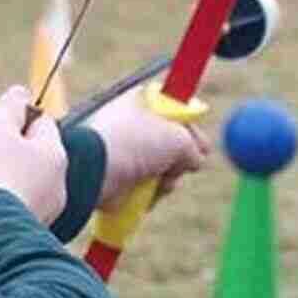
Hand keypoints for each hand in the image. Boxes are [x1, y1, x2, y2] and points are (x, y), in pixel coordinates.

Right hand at [0, 87, 68, 237]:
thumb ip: (10, 106)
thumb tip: (22, 91)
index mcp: (55, 154)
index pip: (40, 122)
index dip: (13, 118)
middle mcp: (56, 184)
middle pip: (27, 153)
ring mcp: (42, 211)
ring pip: (15, 180)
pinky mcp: (23, 232)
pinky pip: (7, 206)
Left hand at [86, 87, 208, 211]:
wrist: (96, 172)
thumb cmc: (135, 144)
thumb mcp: (179, 138)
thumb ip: (194, 146)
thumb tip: (194, 161)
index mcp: (142, 102)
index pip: (176, 111)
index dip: (191, 128)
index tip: (200, 145)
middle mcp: (131, 124)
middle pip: (171, 143)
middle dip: (181, 159)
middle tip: (180, 165)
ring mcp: (125, 153)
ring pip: (162, 169)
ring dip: (168, 180)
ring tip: (161, 181)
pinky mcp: (119, 179)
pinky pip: (146, 187)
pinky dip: (151, 194)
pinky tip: (148, 194)